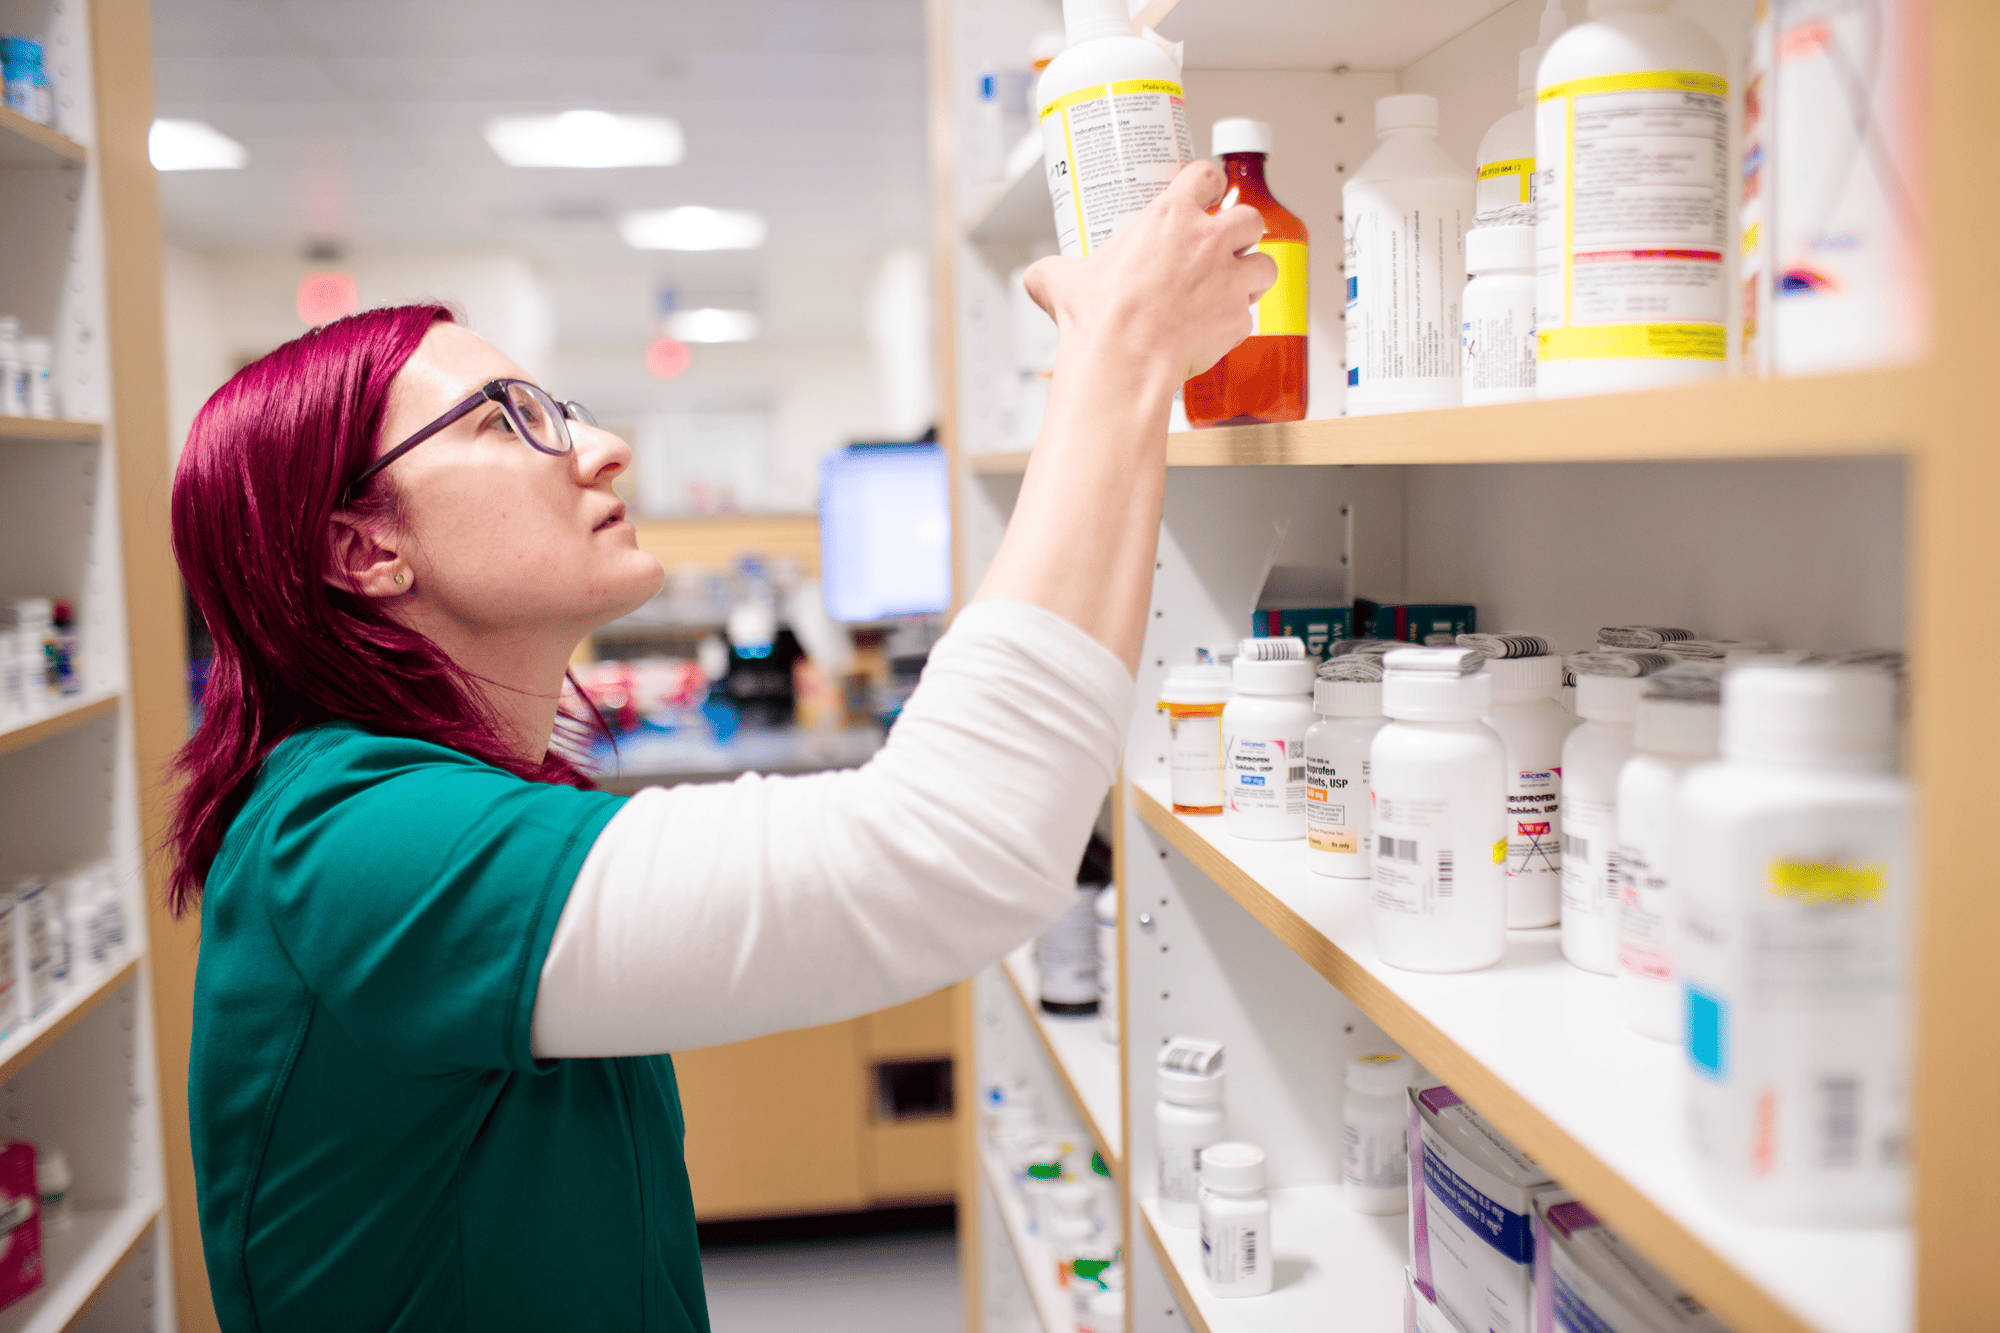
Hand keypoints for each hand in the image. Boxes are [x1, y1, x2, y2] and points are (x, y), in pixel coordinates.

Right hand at [1022, 160, 1275, 383]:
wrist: (1123, 364)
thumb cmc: (1099, 320)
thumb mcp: (1061, 280)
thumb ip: (1053, 270)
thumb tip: (1038, 276)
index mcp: (1169, 217)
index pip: (1206, 175)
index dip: (1210, 181)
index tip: (1209, 191)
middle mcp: (1207, 242)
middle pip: (1250, 218)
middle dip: (1243, 230)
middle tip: (1227, 244)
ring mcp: (1228, 281)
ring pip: (1265, 264)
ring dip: (1253, 272)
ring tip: (1235, 284)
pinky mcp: (1236, 320)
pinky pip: (1248, 315)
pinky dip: (1237, 320)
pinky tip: (1217, 326)